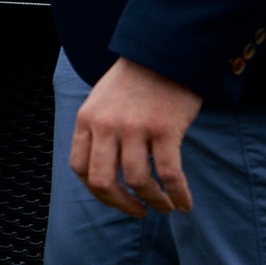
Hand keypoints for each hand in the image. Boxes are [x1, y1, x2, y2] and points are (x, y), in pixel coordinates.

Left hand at [71, 57, 202, 215]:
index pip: (80, 168)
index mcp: (86, 120)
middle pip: (103, 181)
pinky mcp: (164, 129)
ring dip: (154, 202)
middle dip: (121, 204)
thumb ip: (97, 129)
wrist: (164, 52)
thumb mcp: (102, 101)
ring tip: (166, 208)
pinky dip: (177, 194)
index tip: (114, 198)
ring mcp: (134, 128)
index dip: (96, 191)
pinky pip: (169, 174)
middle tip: (138, 212)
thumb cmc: (135, 80)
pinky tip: (185, 203)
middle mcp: (105, 127)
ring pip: (138, 181)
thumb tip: (103, 166)